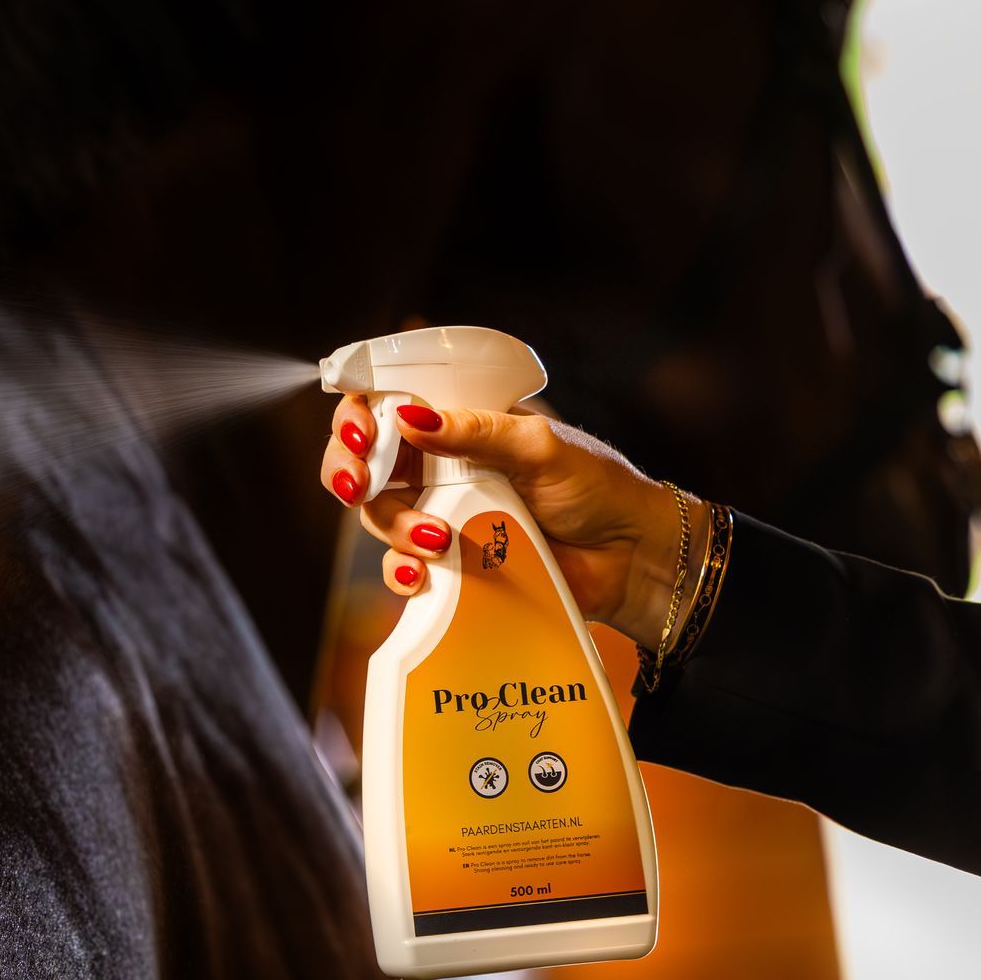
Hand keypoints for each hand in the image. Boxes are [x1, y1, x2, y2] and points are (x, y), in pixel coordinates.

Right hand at [319, 395, 696, 648]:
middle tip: (357, 485)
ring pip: (380, 516)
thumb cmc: (597, 488)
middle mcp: (442, 465)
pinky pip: (405, 566)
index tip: (359, 434)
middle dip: (349, 471)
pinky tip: (421, 574)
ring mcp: (444, 514)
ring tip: (437, 537)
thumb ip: (475, 431)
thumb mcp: (537, 446)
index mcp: (460, 422)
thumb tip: (409, 417)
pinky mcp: (453, 563)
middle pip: (366, 462)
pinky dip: (403, 571)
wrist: (631, 558)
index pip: (388, 405)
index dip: (358, 416)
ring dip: (392, 526)